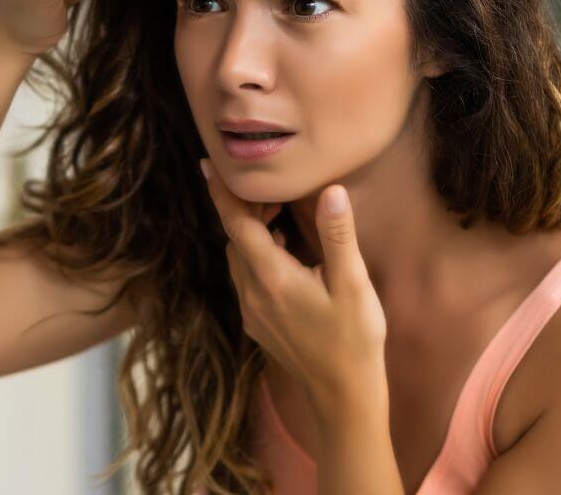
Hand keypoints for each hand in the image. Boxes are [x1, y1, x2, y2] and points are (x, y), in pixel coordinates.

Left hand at [200, 158, 388, 411]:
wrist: (342, 396)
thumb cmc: (354, 340)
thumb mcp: (353, 285)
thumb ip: (338, 236)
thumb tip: (331, 191)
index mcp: (272, 278)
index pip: (236, 224)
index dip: (220, 193)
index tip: (206, 165)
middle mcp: (252, 293)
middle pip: (234, 238)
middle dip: (246, 209)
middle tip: (273, 191)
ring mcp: (252, 311)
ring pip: (238, 258)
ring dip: (251, 234)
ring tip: (280, 216)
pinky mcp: (258, 324)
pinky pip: (246, 279)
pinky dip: (256, 256)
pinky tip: (285, 254)